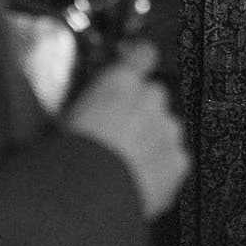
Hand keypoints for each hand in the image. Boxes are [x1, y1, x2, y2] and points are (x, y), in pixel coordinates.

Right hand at [62, 42, 188, 220]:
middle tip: (122, 131)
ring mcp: (168, 129)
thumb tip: (87, 102)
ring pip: (166, 128)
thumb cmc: (71, 152)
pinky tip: (141, 179)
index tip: (143, 59)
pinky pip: (175, 159)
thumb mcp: (67, 115)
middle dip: (143, 110)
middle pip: (155, 96)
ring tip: (129, 161)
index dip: (143, 58)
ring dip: (153, 138)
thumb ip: (90, 101)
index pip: (143, 54)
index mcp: (120, 81)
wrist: (89, 192)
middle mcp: (149, 98)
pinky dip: (163, 167)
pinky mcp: (178, 160)